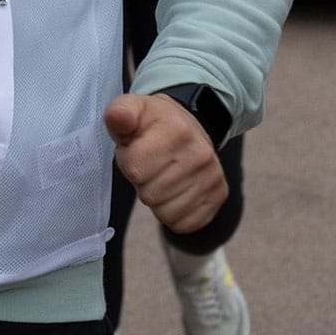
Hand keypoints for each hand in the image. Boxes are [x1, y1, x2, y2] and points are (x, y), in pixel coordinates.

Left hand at [105, 92, 228, 233]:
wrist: (189, 127)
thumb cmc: (153, 124)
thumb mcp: (132, 110)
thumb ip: (119, 114)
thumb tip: (116, 116)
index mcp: (177, 130)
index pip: (135, 170)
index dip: (128, 163)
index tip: (136, 150)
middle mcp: (201, 154)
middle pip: (150, 195)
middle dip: (143, 183)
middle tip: (150, 166)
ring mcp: (213, 177)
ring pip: (166, 214)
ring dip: (157, 200)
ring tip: (162, 177)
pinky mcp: (219, 196)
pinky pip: (184, 224)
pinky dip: (174, 214)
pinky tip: (175, 192)